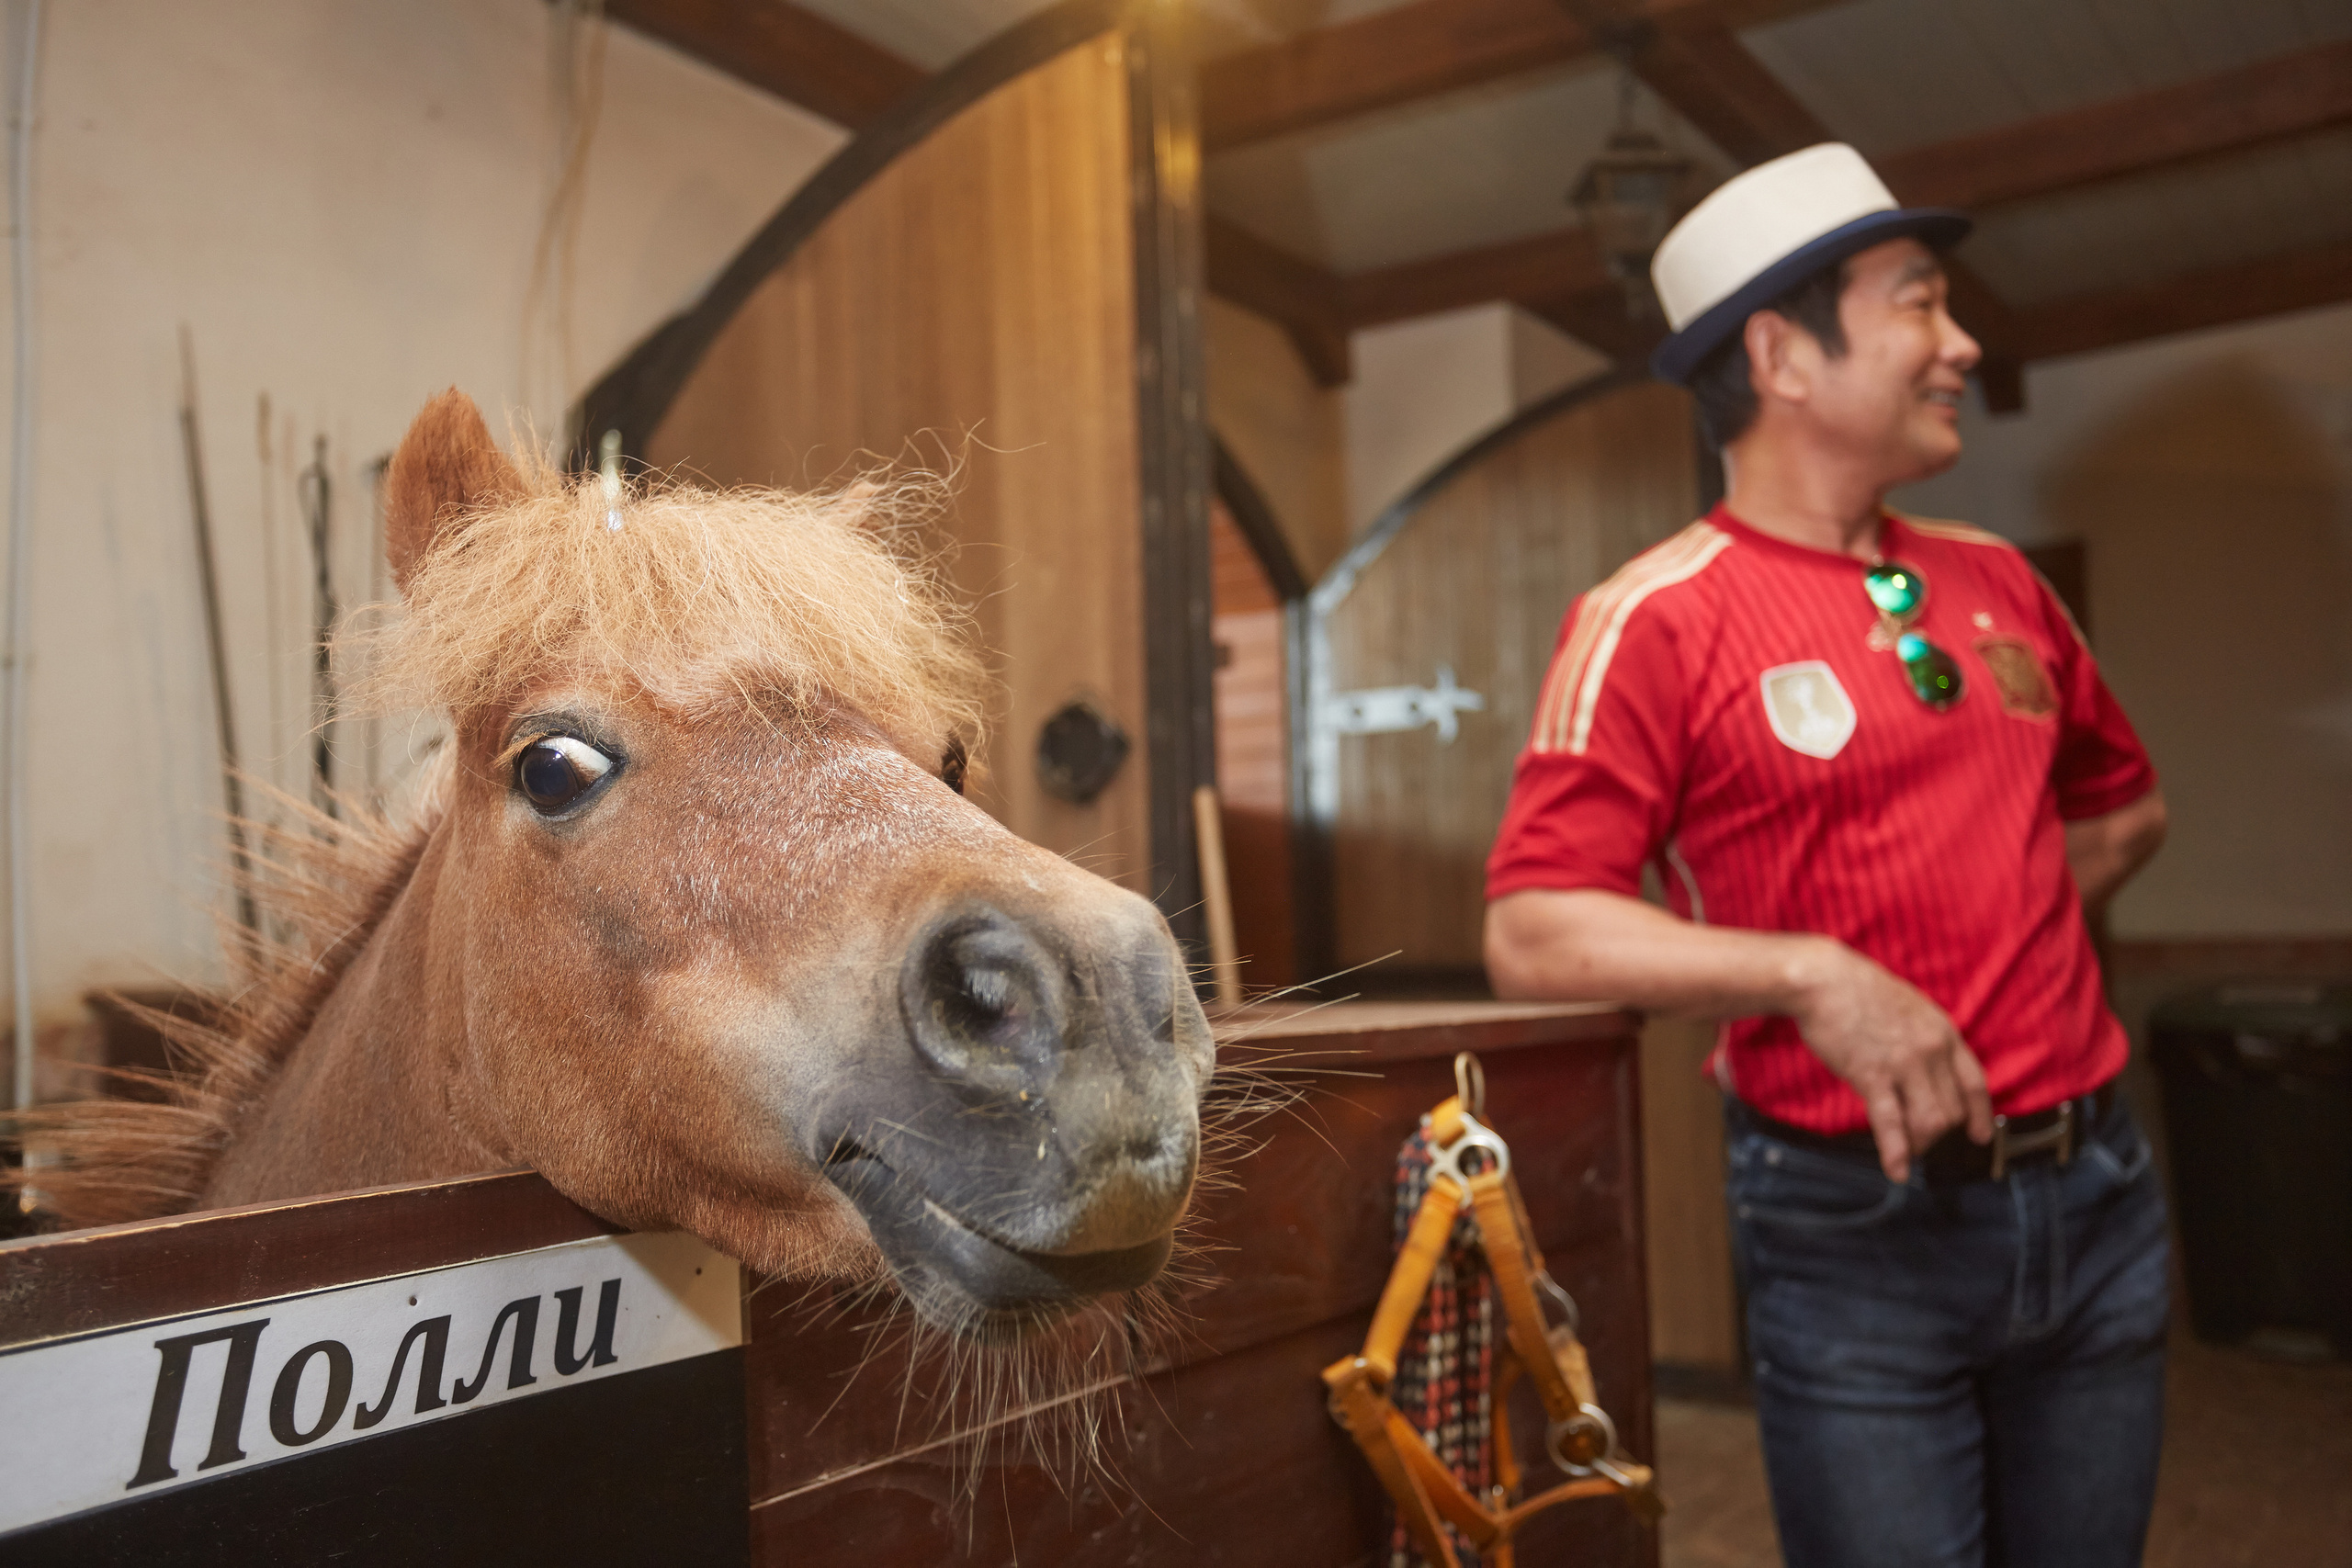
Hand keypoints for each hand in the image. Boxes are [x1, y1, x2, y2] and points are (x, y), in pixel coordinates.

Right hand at [1787, 941, 1993, 1182]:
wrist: (1823, 979)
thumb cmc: (1857, 990)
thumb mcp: (1908, 1007)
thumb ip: (1923, 1037)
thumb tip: (1925, 1067)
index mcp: (1943, 1032)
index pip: (1974, 1083)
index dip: (1979, 1114)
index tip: (1979, 1135)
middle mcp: (1932, 1051)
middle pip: (1952, 1110)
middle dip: (1938, 1134)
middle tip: (1919, 1140)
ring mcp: (1905, 1064)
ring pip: (1930, 1122)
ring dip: (1919, 1144)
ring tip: (1906, 1151)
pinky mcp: (1873, 1076)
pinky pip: (1892, 1123)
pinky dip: (1896, 1152)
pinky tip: (1897, 1172)